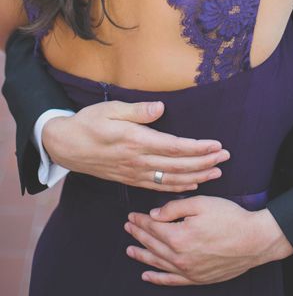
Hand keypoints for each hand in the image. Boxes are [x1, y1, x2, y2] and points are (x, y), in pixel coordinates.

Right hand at [42, 101, 228, 191]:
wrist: (64, 146)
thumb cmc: (89, 122)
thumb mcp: (110, 109)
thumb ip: (137, 111)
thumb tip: (161, 108)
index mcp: (135, 141)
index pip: (173, 147)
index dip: (197, 148)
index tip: (217, 145)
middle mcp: (136, 160)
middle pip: (177, 165)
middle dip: (204, 162)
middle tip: (226, 157)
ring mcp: (133, 172)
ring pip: (170, 179)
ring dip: (196, 176)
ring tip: (217, 172)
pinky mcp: (129, 179)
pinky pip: (158, 186)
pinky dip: (177, 187)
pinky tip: (193, 184)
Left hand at [124, 196, 292, 285]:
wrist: (254, 240)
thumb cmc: (231, 219)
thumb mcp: (203, 203)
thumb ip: (175, 208)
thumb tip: (154, 215)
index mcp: (178, 236)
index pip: (153, 227)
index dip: (141, 220)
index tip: (132, 216)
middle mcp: (178, 256)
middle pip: (153, 244)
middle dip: (139, 234)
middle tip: (128, 227)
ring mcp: (186, 270)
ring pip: (157, 263)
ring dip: (142, 254)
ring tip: (130, 249)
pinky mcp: (196, 278)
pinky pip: (171, 280)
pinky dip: (157, 278)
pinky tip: (147, 275)